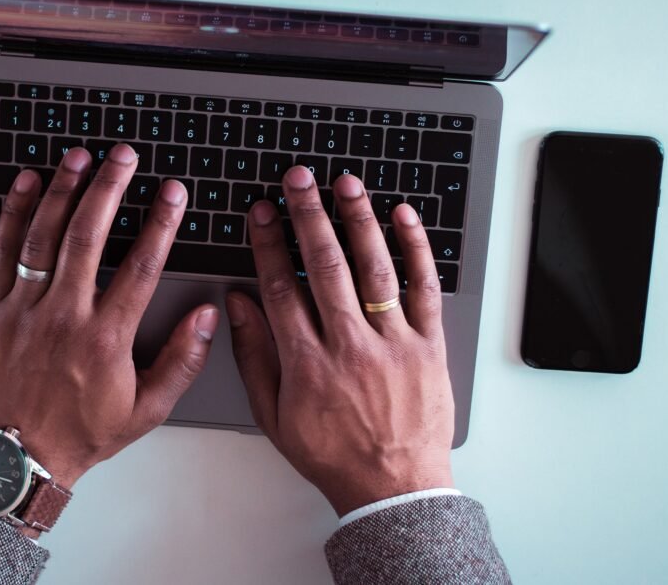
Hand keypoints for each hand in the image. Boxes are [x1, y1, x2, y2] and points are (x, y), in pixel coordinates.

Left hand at [0, 145, 219, 489]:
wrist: (13, 459)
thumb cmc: (80, 434)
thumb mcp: (146, 410)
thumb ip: (181, 361)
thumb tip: (206, 317)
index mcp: (106, 338)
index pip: (141, 266)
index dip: (160, 223)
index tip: (172, 193)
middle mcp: (65, 316)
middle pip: (90, 235)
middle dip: (109, 187)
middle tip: (123, 156)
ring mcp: (25, 310)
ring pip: (45, 235)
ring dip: (64, 190)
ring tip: (80, 158)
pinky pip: (2, 252)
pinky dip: (15, 214)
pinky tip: (29, 186)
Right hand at [227, 166, 453, 516]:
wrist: (393, 488)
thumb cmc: (331, 453)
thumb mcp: (274, 414)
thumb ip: (255, 356)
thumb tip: (238, 304)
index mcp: (307, 363)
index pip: (281, 287)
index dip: (268, 244)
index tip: (262, 212)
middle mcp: (349, 347)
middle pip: (325, 266)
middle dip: (307, 215)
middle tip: (297, 179)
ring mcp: (393, 343)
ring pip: (374, 269)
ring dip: (358, 220)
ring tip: (345, 184)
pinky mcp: (428, 346)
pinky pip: (424, 289)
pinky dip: (415, 250)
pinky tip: (402, 217)